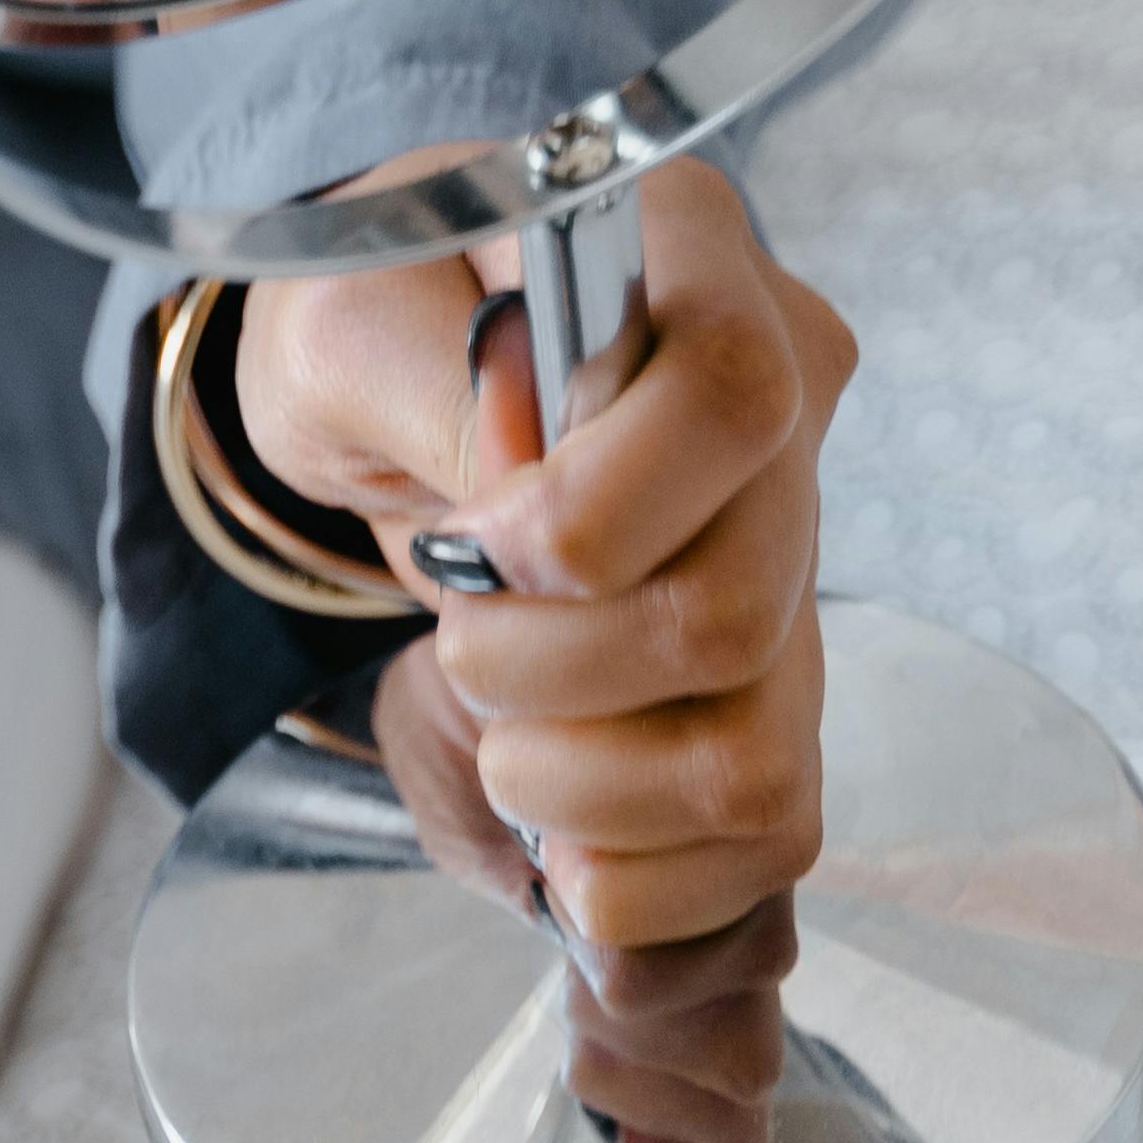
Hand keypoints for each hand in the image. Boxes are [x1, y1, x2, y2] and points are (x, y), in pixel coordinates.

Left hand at [235, 167, 853, 1142]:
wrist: (393, 384)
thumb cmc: (371, 329)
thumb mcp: (345, 326)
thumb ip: (436, 390)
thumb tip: (522, 493)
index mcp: (701, 262)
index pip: (734, 403)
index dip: (589, 521)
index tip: (470, 546)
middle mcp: (790, 409)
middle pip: (733, 613)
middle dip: (544, 674)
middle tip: (459, 635)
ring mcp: (796, 559)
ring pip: (754, 754)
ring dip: (581, 790)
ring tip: (503, 734)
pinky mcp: (778, 687)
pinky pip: (767, 833)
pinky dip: (640, 879)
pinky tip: (561, 840)